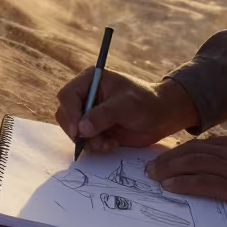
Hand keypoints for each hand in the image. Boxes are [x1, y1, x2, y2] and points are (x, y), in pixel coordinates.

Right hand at [54, 69, 197, 152]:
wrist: (162, 117)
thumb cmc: (146, 103)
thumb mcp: (126, 105)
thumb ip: (103, 115)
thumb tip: (81, 128)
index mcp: (90, 80)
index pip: (67, 95)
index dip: (69, 113)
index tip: (78, 130)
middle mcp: (86, 95)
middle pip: (65, 114)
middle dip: (77, 131)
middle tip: (95, 141)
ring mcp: (89, 113)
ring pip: (73, 130)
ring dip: (88, 141)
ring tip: (108, 143)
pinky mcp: (95, 129)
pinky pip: (84, 141)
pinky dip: (95, 146)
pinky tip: (111, 144)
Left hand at [145, 132, 226, 215]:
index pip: (205, 144)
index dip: (184, 150)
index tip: (170, 156)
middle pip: (192, 151)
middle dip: (169, 159)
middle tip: (151, 166)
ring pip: (192, 164)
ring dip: (169, 169)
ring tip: (153, 175)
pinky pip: (203, 183)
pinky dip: (183, 184)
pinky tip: (170, 186)